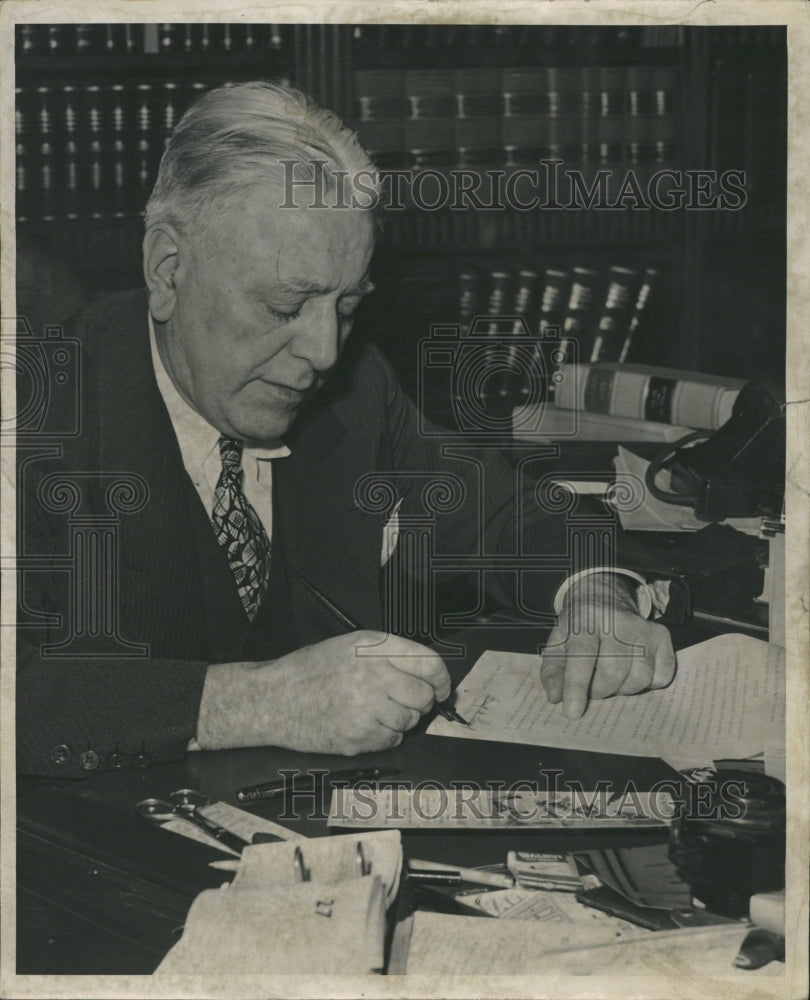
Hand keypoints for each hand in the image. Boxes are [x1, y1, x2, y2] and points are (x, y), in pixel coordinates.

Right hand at [196, 631, 450, 754]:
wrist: (273, 699)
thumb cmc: (310, 670)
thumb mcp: (349, 645)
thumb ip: (388, 654)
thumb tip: (429, 673)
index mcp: (372, 649)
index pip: (428, 663)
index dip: (442, 678)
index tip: (442, 687)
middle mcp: (372, 676)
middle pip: (423, 696)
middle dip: (421, 701)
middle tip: (407, 701)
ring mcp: (366, 710)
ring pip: (410, 721)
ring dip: (401, 719)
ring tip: (375, 710)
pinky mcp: (358, 739)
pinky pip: (392, 740)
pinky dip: (385, 735)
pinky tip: (363, 723)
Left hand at [540, 580, 675, 719]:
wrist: (603, 596)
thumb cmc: (578, 628)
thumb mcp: (556, 644)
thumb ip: (552, 672)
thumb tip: (556, 697)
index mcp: (584, 620)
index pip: (582, 657)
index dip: (577, 688)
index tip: (572, 713)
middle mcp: (617, 622)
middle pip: (613, 672)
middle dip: (599, 690)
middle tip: (593, 686)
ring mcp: (643, 628)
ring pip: (639, 677)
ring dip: (623, 689)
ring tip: (612, 678)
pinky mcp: (661, 635)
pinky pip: (661, 676)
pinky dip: (647, 684)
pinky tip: (633, 672)